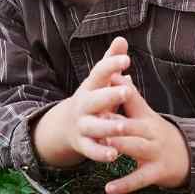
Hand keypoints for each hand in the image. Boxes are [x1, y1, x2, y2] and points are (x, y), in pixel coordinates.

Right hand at [63, 36, 132, 163]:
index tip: (126, 59)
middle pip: (95, 100)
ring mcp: (82, 125)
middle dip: (109, 95)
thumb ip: (111, 61)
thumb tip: (121, 38)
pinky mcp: (82, 144)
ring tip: (123, 126)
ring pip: (93, 127)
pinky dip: (101, 152)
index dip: (111, 65)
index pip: (99, 73)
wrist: (67, 125)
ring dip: (108, 127)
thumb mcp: (100, 80)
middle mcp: (84, 105)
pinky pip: (91, 150)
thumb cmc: (93, 96)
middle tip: (126, 91)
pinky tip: (114, 154)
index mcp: (90, 87)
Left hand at [102, 73, 190, 193]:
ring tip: (106, 144)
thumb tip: (116, 74)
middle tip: (98, 119)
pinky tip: (108, 188)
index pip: (134, 100)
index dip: (122, 90)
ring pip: (137, 148)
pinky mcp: (157, 172)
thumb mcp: (147, 115)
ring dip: (122, 145)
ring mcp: (155, 152)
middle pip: (134, 125)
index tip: (107, 80)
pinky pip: (140, 178)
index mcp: (146, 117)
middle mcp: (151, 132)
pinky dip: (125, 184)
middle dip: (118, 121)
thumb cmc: (158, 134)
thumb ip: (130, 97)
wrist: (190, 156)